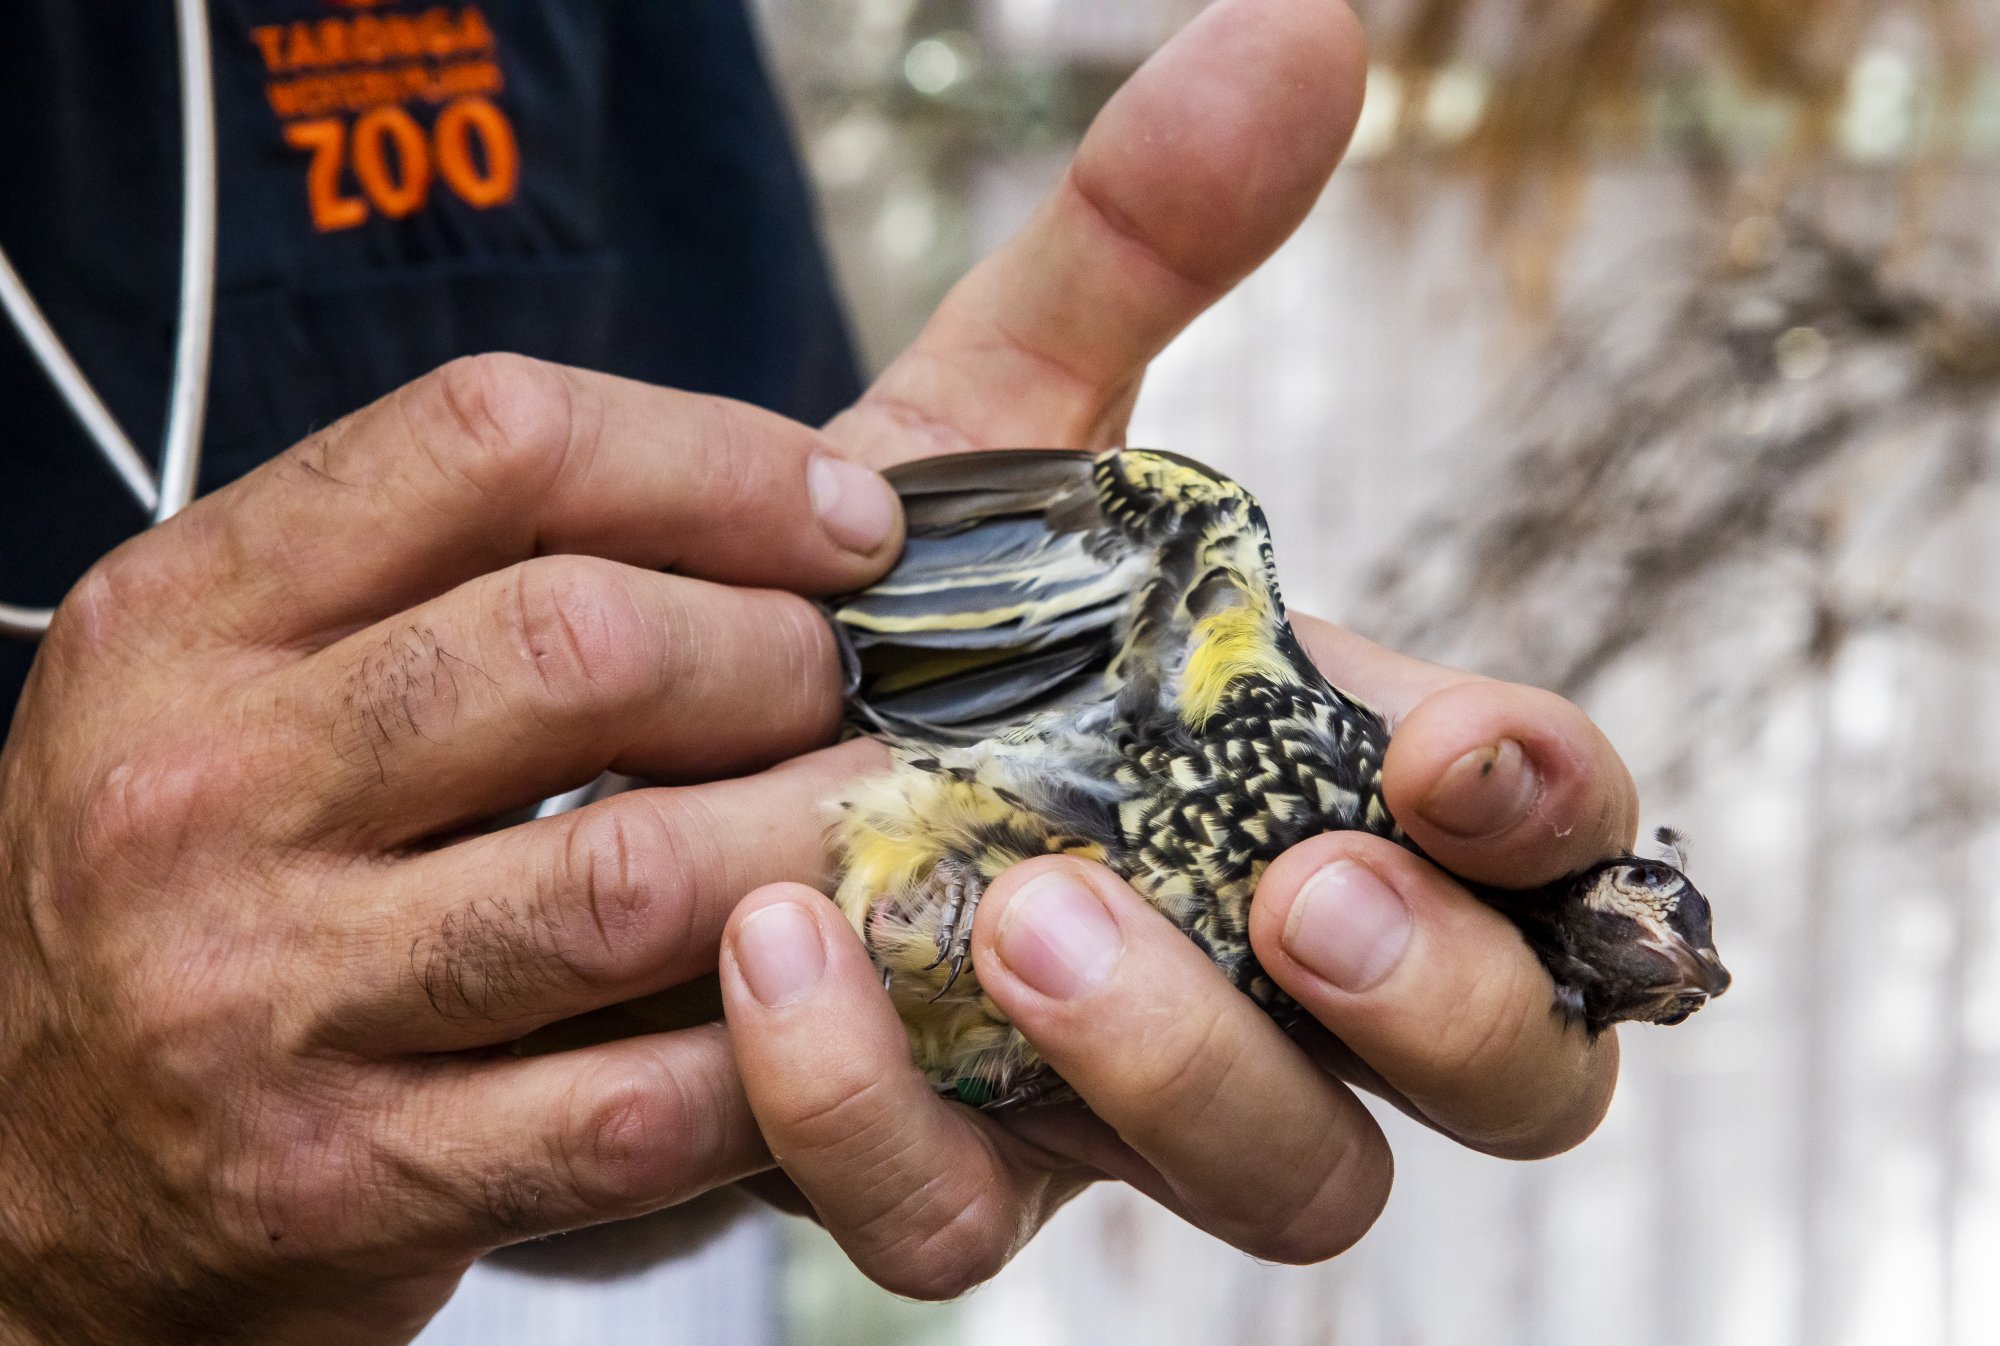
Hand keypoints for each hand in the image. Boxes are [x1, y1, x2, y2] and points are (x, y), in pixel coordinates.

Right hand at [0, 364, 905, 1342]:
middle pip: (582, 647)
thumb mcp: (232, 669)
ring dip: (807, 837)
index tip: (843, 518)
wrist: (32, 1170)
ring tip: (860, 819)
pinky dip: (773, 1050)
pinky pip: (634, 1107)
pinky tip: (817, 998)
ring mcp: (272, 997)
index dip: (717, 462)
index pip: (493, 443)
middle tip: (838, 686)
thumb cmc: (190, 873)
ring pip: (634, 879)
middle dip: (777, 653)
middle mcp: (207, 791)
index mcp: (185, 618)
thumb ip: (438, 570)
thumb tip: (749, 505)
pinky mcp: (354, 1182)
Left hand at [714, 0, 1627, 1296]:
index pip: (1552, 848)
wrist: (665, 741)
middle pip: (1501, 1068)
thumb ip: (1148, 249)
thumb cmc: (892, 602)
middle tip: (1299, 880)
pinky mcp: (944, 1169)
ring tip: (1034, 914)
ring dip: (1191, 1067)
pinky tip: (781, 954)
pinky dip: (881, 1109)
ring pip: (1291, 1182)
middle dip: (1438, 995)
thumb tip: (1301, 27)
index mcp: (1332, 784)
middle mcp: (1275, 964)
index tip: (1461, 748)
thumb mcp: (1006, 419)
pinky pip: (963, 1221)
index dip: (1555, 819)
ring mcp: (1122, 1094)